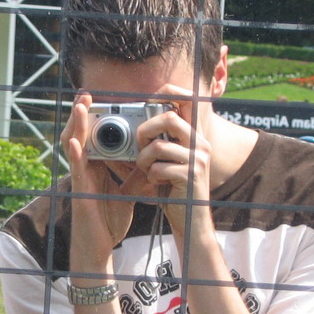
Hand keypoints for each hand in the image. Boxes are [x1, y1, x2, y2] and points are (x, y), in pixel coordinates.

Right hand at [64, 92, 149, 268]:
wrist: (100, 247)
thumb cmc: (109, 221)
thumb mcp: (128, 193)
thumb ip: (137, 177)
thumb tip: (152, 161)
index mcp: (95, 169)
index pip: (92, 138)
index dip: (92, 119)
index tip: (98, 101)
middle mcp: (84, 170)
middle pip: (79, 136)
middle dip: (81, 115)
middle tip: (85, 94)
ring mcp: (79, 180)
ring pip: (73, 147)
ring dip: (75, 126)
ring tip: (79, 106)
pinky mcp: (79, 192)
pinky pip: (75, 170)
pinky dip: (74, 155)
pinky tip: (75, 142)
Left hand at [134, 88, 213, 235]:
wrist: (190, 220)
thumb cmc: (171, 190)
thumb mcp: (159, 164)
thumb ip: (145, 148)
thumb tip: (113, 136)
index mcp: (193, 135)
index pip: (187, 99)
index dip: (166, 93)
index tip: (147, 102)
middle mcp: (200, 143)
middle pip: (169, 117)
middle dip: (145, 130)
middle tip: (140, 146)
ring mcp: (198, 159)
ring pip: (159, 146)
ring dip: (143, 160)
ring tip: (145, 170)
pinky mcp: (191, 176)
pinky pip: (159, 168)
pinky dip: (150, 176)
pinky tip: (155, 183)